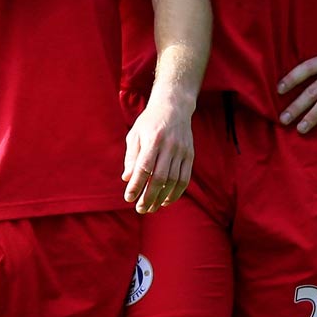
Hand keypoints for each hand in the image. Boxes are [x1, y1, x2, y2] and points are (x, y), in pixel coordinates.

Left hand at [122, 88, 194, 213]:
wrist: (174, 107)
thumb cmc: (149, 122)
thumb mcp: (135, 135)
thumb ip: (131, 157)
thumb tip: (127, 178)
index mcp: (153, 139)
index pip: (144, 168)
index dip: (136, 185)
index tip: (128, 198)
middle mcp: (169, 146)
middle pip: (160, 178)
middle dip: (148, 196)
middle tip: (140, 209)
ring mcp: (182, 151)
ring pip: (173, 181)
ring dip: (161, 198)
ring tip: (151, 208)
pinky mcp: (190, 155)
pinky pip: (184, 179)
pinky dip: (176, 193)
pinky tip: (165, 201)